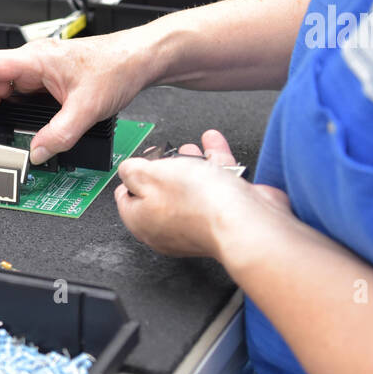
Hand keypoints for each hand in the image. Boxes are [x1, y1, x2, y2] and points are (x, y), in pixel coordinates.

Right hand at [0, 31, 162, 164]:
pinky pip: (11, 98)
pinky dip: (1, 115)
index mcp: (34, 59)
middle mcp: (30, 64)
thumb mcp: (88, 107)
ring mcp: (34, 74)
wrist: (139, 60)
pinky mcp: (42, 85)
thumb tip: (36, 154)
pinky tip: (2, 131)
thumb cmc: (116, 66)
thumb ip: (60, 134)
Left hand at [114, 130, 291, 256]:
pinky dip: (214, 164)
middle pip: (160, 194)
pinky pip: (216, 186)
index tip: (139, 162)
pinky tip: (213, 145)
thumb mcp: (150, 174)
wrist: (245, 221)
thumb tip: (127, 170)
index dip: (132, 177)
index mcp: (143, 222)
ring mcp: (198, 222)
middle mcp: (169, 228)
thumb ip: (132, 170)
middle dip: (163, 169)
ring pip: (190, 188)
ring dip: (190, 164)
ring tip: (189, 148)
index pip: (127, 199)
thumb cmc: (199, 204)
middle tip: (164, 155)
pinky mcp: (224, 214)